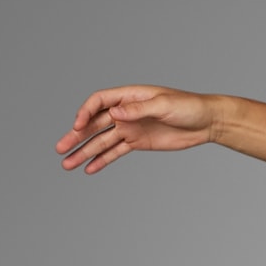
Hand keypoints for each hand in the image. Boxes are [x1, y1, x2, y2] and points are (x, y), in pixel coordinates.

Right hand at [56, 85, 219, 173]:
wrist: (206, 122)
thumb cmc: (187, 106)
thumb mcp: (164, 105)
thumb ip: (138, 109)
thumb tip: (115, 113)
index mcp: (128, 96)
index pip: (99, 102)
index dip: (85, 113)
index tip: (78, 126)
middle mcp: (125, 112)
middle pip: (94, 124)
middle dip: (76, 136)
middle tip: (60, 149)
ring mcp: (130, 128)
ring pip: (101, 141)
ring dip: (84, 152)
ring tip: (67, 164)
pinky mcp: (137, 143)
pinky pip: (116, 152)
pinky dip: (102, 160)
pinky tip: (89, 169)